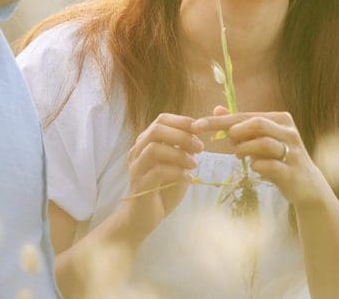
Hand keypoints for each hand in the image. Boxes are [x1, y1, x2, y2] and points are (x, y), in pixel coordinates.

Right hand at [121, 112, 203, 239]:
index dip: (182, 121)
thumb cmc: (162, 189)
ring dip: (179, 154)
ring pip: (154, 149)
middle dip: (182, 135)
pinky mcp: (140, 186)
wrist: (143, 218)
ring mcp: (137, 168)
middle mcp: (138, 152)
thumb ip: (184, 149)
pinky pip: (157, 172)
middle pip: (156, 130)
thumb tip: (200, 134)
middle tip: (201, 147)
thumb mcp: (177, 165)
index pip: (161, 120)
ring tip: (195, 164)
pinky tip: (188, 179)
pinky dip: (176, 172)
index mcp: (146, 143)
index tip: (200, 129)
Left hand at [192, 107, 332, 209]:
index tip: (197, 125)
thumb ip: (240, 126)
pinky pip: (271, 166)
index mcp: (280, 119)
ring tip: (237, 154)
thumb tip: (216, 109)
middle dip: (234, 131)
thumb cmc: (278, 160)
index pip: (246, 115)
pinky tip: (253, 167)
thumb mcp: (260, 141)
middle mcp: (288, 132)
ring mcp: (292, 151)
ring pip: (264, 142)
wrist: (307, 186)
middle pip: (257, 123)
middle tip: (219, 140)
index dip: (220, 120)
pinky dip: (258, 165)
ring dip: (244, 148)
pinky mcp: (293, 171)